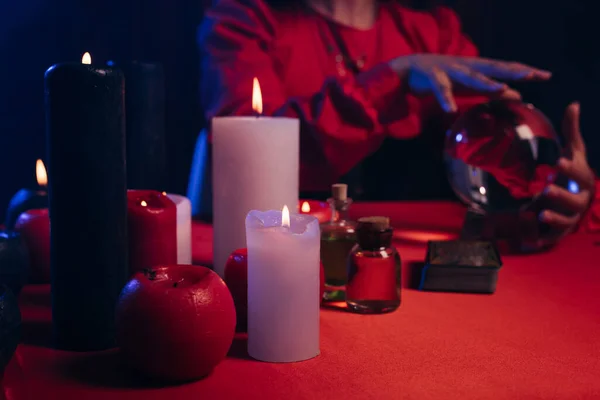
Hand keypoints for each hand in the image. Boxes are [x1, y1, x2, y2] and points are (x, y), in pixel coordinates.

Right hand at [388, 54, 550, 111]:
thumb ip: (492, 90)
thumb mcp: (471, 85)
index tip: (546, 76)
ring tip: (500, 89)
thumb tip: (518, 95)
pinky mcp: (433, 78)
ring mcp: (451, 71)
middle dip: (512, 72)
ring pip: (470, 77)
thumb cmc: (445, 77)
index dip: (525, 71)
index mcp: (478, 68)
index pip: (506, 68)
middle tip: (531, 75)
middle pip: (494, 68)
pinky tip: (450, 110)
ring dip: (484, 83)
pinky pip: (441, 90)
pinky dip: (445, 99)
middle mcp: (468, 66)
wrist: (411, 68)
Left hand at [541, 103, 594, 235]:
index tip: (557, 161)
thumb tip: (573, 104)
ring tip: (540, 215)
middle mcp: (580, 199)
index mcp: (584, 179)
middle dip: (561, 195)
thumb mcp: (574, 151)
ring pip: (567, 221)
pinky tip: (531, 241)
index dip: (570, 168)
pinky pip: (553, 237)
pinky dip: (543, 240)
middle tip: (546, 189)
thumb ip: (571, 131)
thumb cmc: (575, 172)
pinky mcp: (560, 230)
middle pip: (574, 200)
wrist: (579, 197)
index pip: (580, 173)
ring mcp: (571, 216)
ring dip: (554, 219)